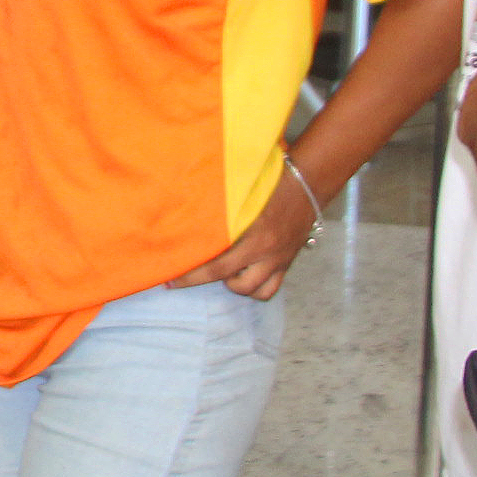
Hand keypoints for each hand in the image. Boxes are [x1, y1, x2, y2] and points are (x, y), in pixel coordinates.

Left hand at [170, 159, 316, 298]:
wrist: (307, 186)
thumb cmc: (269, 185)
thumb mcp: (241, 196)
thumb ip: (219, 211)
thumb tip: (187, 218)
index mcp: (255, 237)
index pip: (217, 266)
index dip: (191, 276)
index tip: (169, 279)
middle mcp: (267, 253)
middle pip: (232, 281)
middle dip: (204, 281)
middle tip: (186, 276)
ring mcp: (279, 261)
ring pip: (253, 291)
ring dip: (234, 285)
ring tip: (223, 270)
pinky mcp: (286, 264)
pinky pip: (270, 289)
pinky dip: (255, 288)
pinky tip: (243, 275)